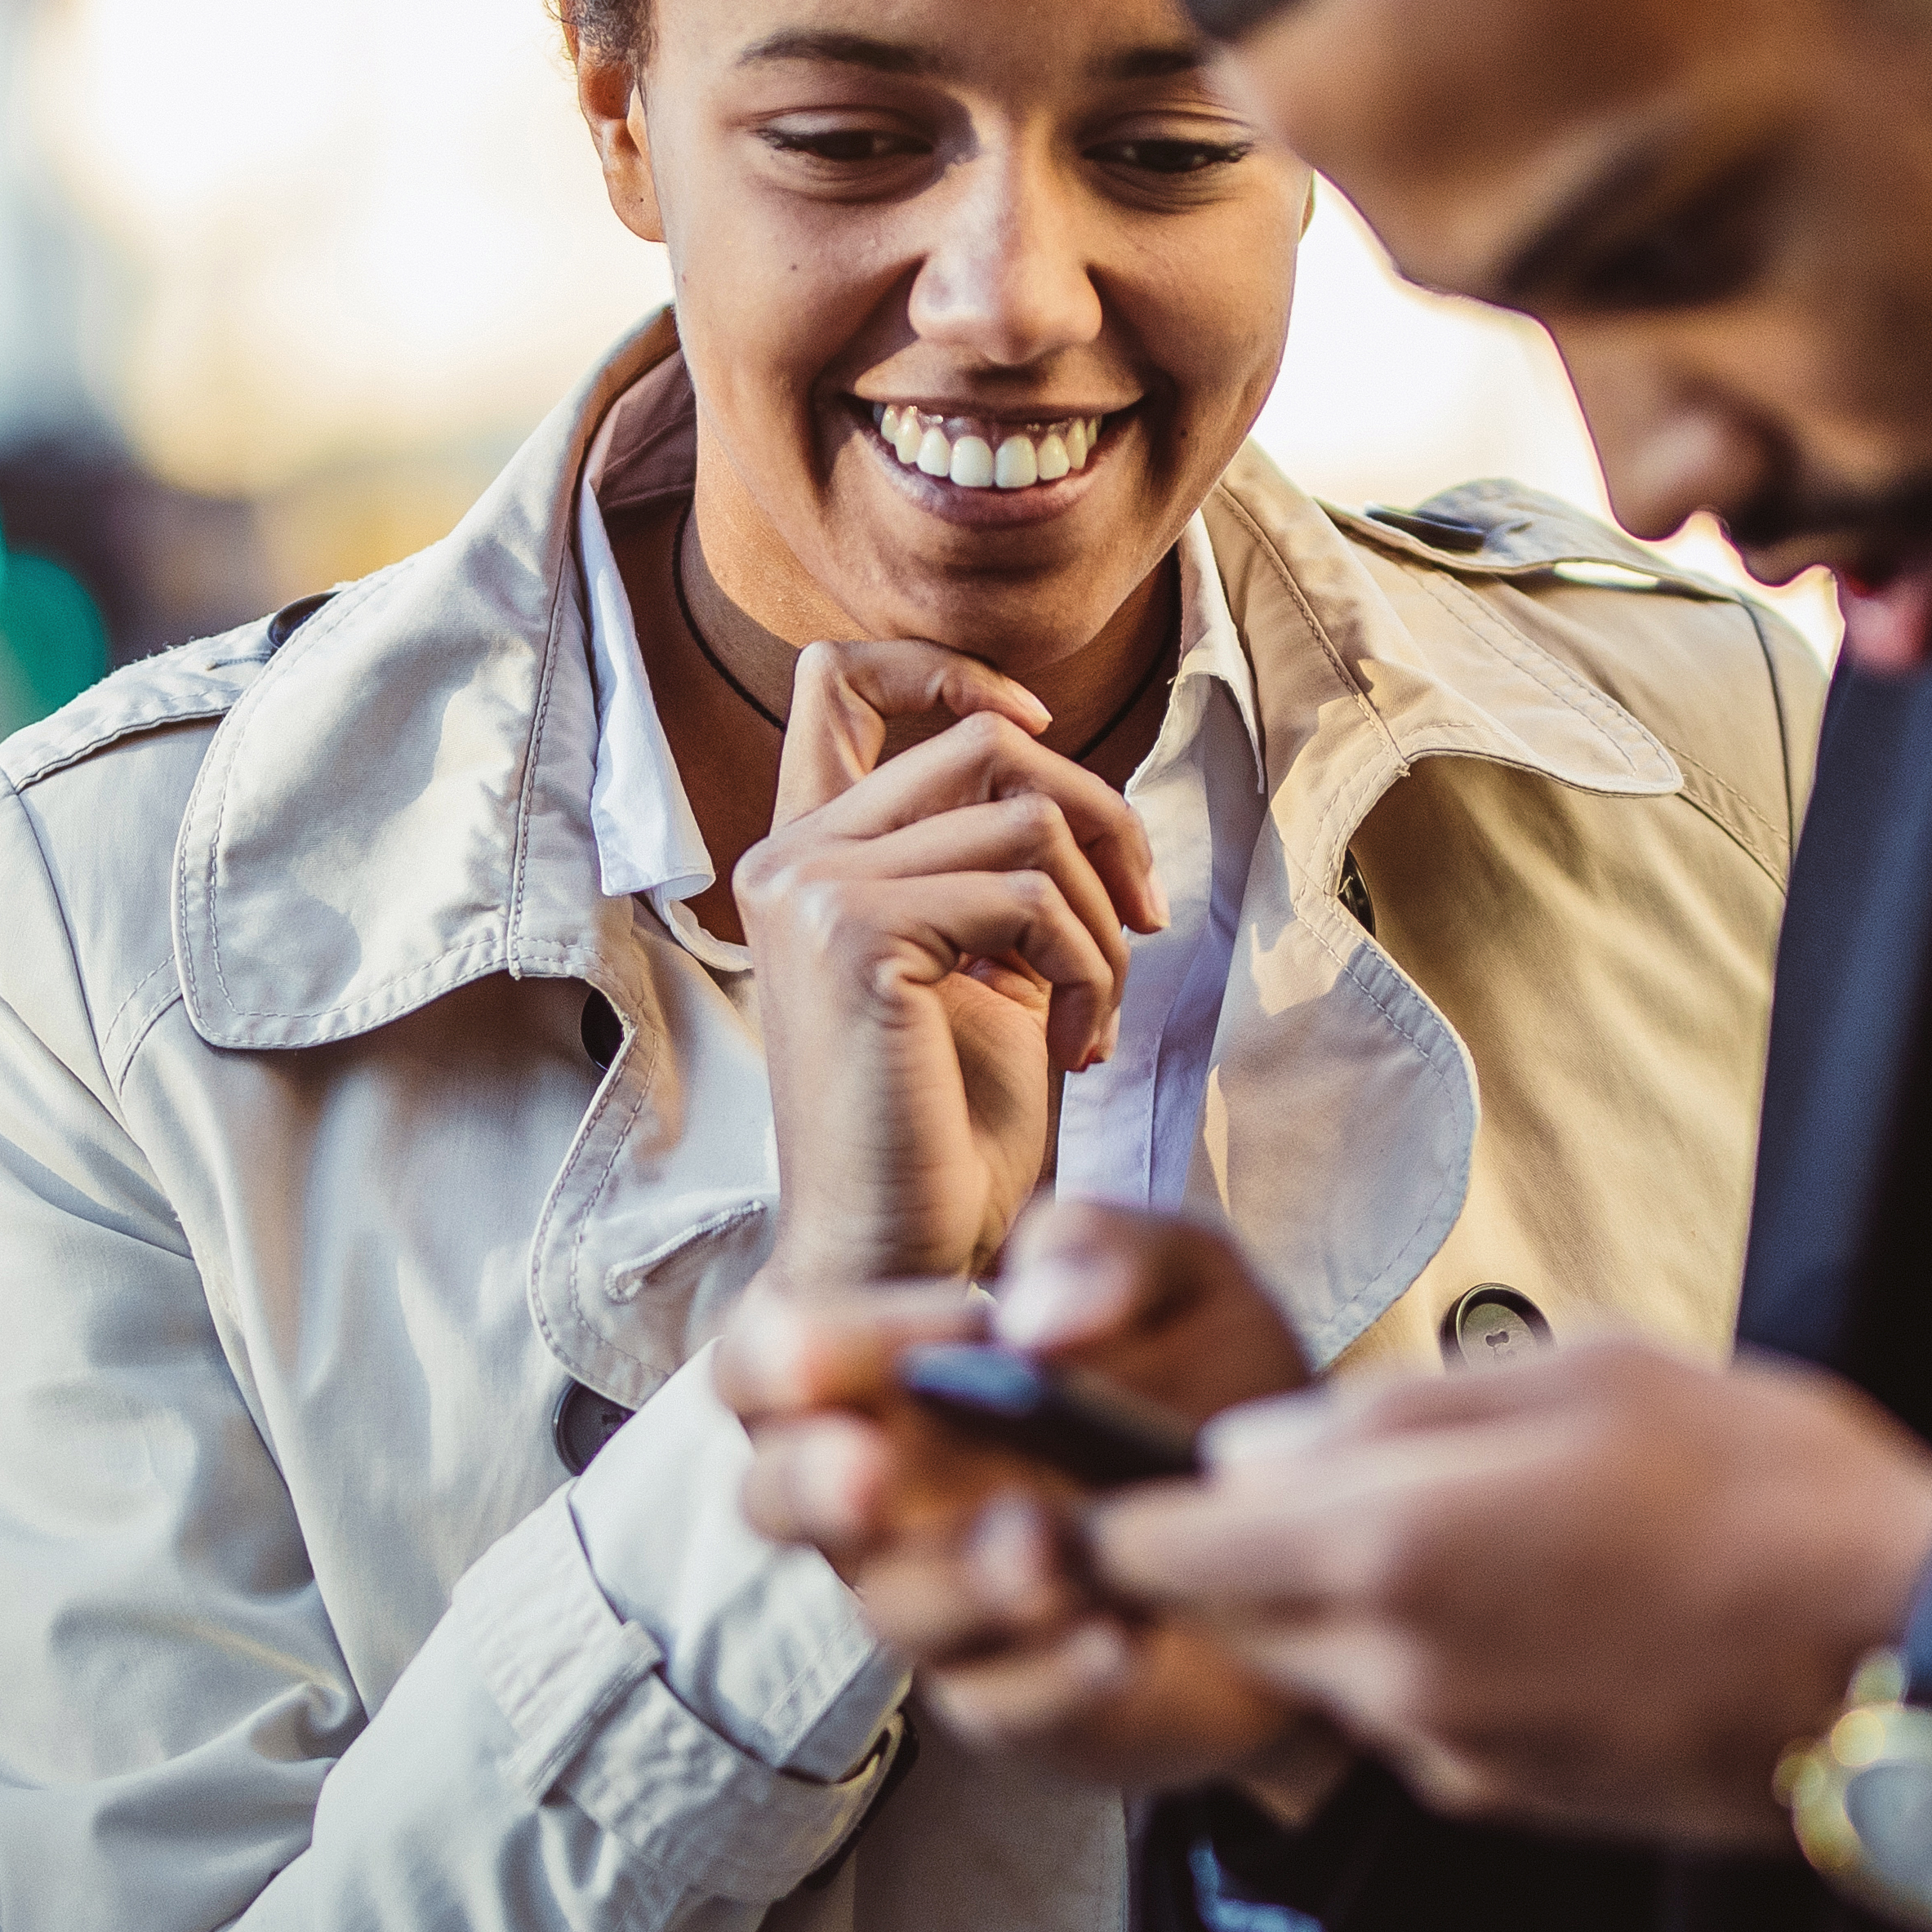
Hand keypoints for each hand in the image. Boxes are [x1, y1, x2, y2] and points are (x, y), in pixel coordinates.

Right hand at [720, 1202, 1323, 1790]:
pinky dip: (1052, 1673)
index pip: (773, 1357)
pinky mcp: (1012, 1695)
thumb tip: (1031, 1317)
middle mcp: (888, 1491)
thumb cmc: (1211, 1375)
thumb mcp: (1182, 1281)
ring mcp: (941, 1599)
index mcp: (889, 1372)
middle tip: (871, 1471)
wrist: (1310, 1523)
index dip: (820, 1342)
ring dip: (964, 1578)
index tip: (959, 1320)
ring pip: (889, 1607)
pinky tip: (1121, 1633)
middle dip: (811, 1483)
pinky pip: (993, 1701)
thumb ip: (1106, 1253)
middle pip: (770, 1498)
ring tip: (1058, 1547)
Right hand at [740, 643, 1165, 1286]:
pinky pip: (1031, 896)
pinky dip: (1089, 970)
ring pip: (1027, 819)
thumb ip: (995, 870)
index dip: (951, 671)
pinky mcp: (855, 935)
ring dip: (1103, 923)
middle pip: (982, 741)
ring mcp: (811, 888)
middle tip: (1142, 925)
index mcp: (804, 856)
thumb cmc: (943, 1137)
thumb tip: (1077, 796)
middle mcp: (789, 856)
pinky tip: (1073, 1049)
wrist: (893, 1260)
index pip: (839, 678)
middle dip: (1100, 822)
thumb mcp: (983, 971)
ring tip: (1092, 1016)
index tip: (1042, 736)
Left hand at [1085, 1342, 1931, 1847]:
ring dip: (1324, 1606)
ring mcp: (1447, 1751)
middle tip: (1293, 1480)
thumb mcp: (1588, 1371)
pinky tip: (1520, 1604)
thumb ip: (1397, 1410)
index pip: (1157, 1546)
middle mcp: (1392, 1669)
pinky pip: (1402, 1720)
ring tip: (1441, 1528)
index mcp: (1391, 1544)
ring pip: (1310, 1671)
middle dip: (1220, 1555)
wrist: (1913, 1662)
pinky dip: (1412, 1662)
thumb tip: (1260, 1449)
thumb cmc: (1771, 1486)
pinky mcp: (1507, 1801)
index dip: (1124, 1501)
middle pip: (1216, 1619)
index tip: (1130, 1460)